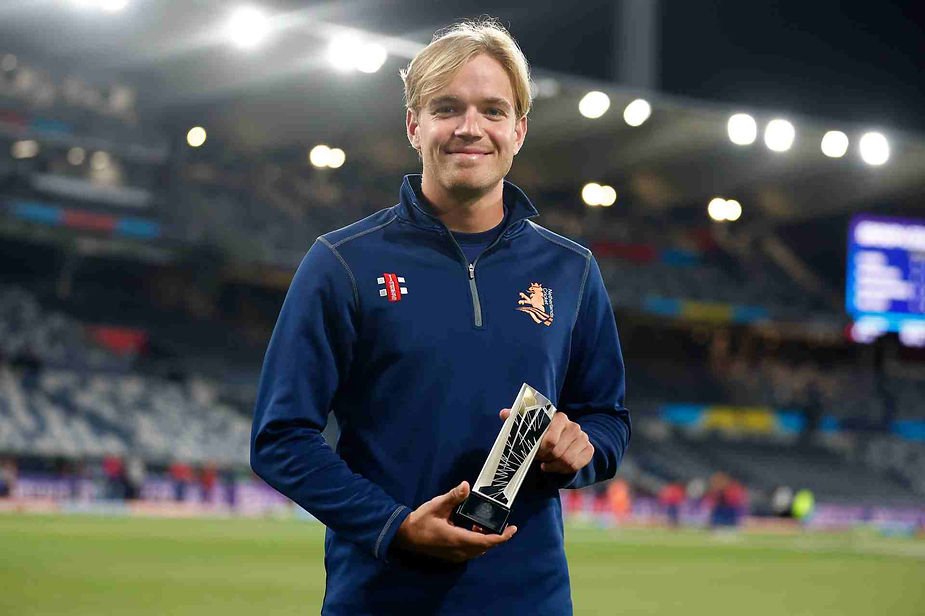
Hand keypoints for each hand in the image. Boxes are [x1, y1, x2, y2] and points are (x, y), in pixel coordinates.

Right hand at [393, 481, 517, 562]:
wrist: (405, 535)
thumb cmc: (421, 520)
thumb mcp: (437, 505)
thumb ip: (453, 497)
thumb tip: (466, 485)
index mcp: (458, 539)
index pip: (486, 541)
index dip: (502, 537)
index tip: (513, 529)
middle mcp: (459, 551)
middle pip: (485, 548)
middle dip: (495, 537)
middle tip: (500, 523)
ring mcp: (454, 556)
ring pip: (478, 551)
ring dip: (485, 540)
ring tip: (483, 523)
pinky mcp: (450, 556)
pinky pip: (470, 552)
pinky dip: (477, 543)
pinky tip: (472, 530)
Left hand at [499, 408, 592, 474]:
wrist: (564, 440)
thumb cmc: (543, 434)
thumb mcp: (530, 426)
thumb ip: (517, 419)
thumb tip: (503, 413)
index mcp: (559, 417)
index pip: (549, 440)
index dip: (540, 450)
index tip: (534, 452)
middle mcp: (573, 426)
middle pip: (557, 452)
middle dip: (545, 458)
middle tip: (540, 458)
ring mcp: (583, 438)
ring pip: (567, 460)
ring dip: (553, 465)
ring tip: (546, 462)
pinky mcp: (588, 449)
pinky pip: (575, 465)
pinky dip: (563, 469)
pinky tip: (556, 466)